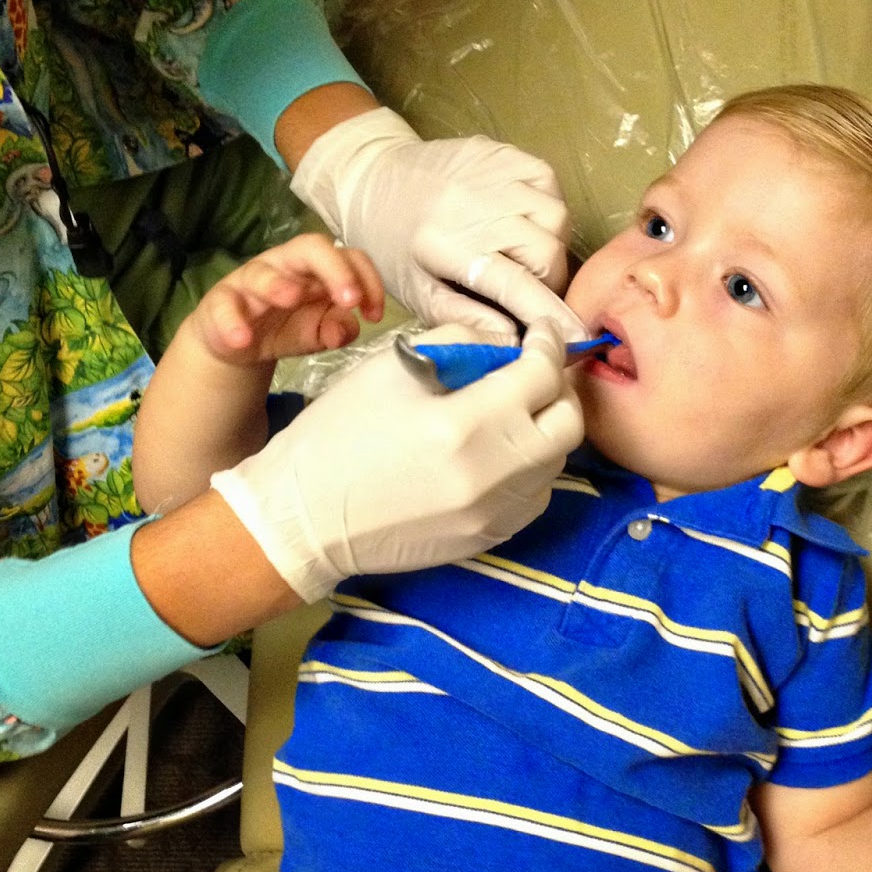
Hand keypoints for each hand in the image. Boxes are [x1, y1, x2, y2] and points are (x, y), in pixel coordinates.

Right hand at [189, 234, 383, 365]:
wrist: (239, 343)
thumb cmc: (286, 326)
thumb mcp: (319, 333)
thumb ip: (338, 330)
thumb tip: (345, 329)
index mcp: (316, 268)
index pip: (349, 257)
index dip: (367, 280)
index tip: (373, 314)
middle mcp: (285, 265)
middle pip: (311, 248)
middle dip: (335, 270)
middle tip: (349, 300)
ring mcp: (250, 280)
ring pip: (262, 272)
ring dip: (278, 285)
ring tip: (292, 299)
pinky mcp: (219, 301)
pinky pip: (224, 306)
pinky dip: (233, 322)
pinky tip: (243, 339)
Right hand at [209, 318, 583, 602]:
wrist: (304, 518)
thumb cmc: (337, 434)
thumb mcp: (390, 368)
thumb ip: (459, 344)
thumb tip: (504, 344)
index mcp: (464, 424)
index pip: (541, 374)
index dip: (547, 343)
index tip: (539, 332)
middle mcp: (492, 475)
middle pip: (568, 423)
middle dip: (557, 388)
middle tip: (533, 370)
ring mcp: (495, 514)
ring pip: (556, 462)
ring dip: (544, 428)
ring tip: (512, 410)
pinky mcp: (489, 538)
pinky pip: (534, 495)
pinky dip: (529, 466)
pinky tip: (496, 452)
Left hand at [290, 107, 583, 341]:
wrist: (372, 177)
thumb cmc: (391, 243)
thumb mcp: (417, 292)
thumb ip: (465, 318)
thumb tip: (514, 338)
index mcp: (448, 246)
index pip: (516, 285)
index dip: (550, 315)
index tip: (574, 338)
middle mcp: (474, 206)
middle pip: (547, 251)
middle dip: (549, 280)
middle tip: (530, 289)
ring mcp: (491, 172)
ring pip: (556, 216)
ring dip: (551, 243)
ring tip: (525, 254)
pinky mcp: (501, 151)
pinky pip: (548, 183)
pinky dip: (546, 207)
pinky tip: (524, 220)